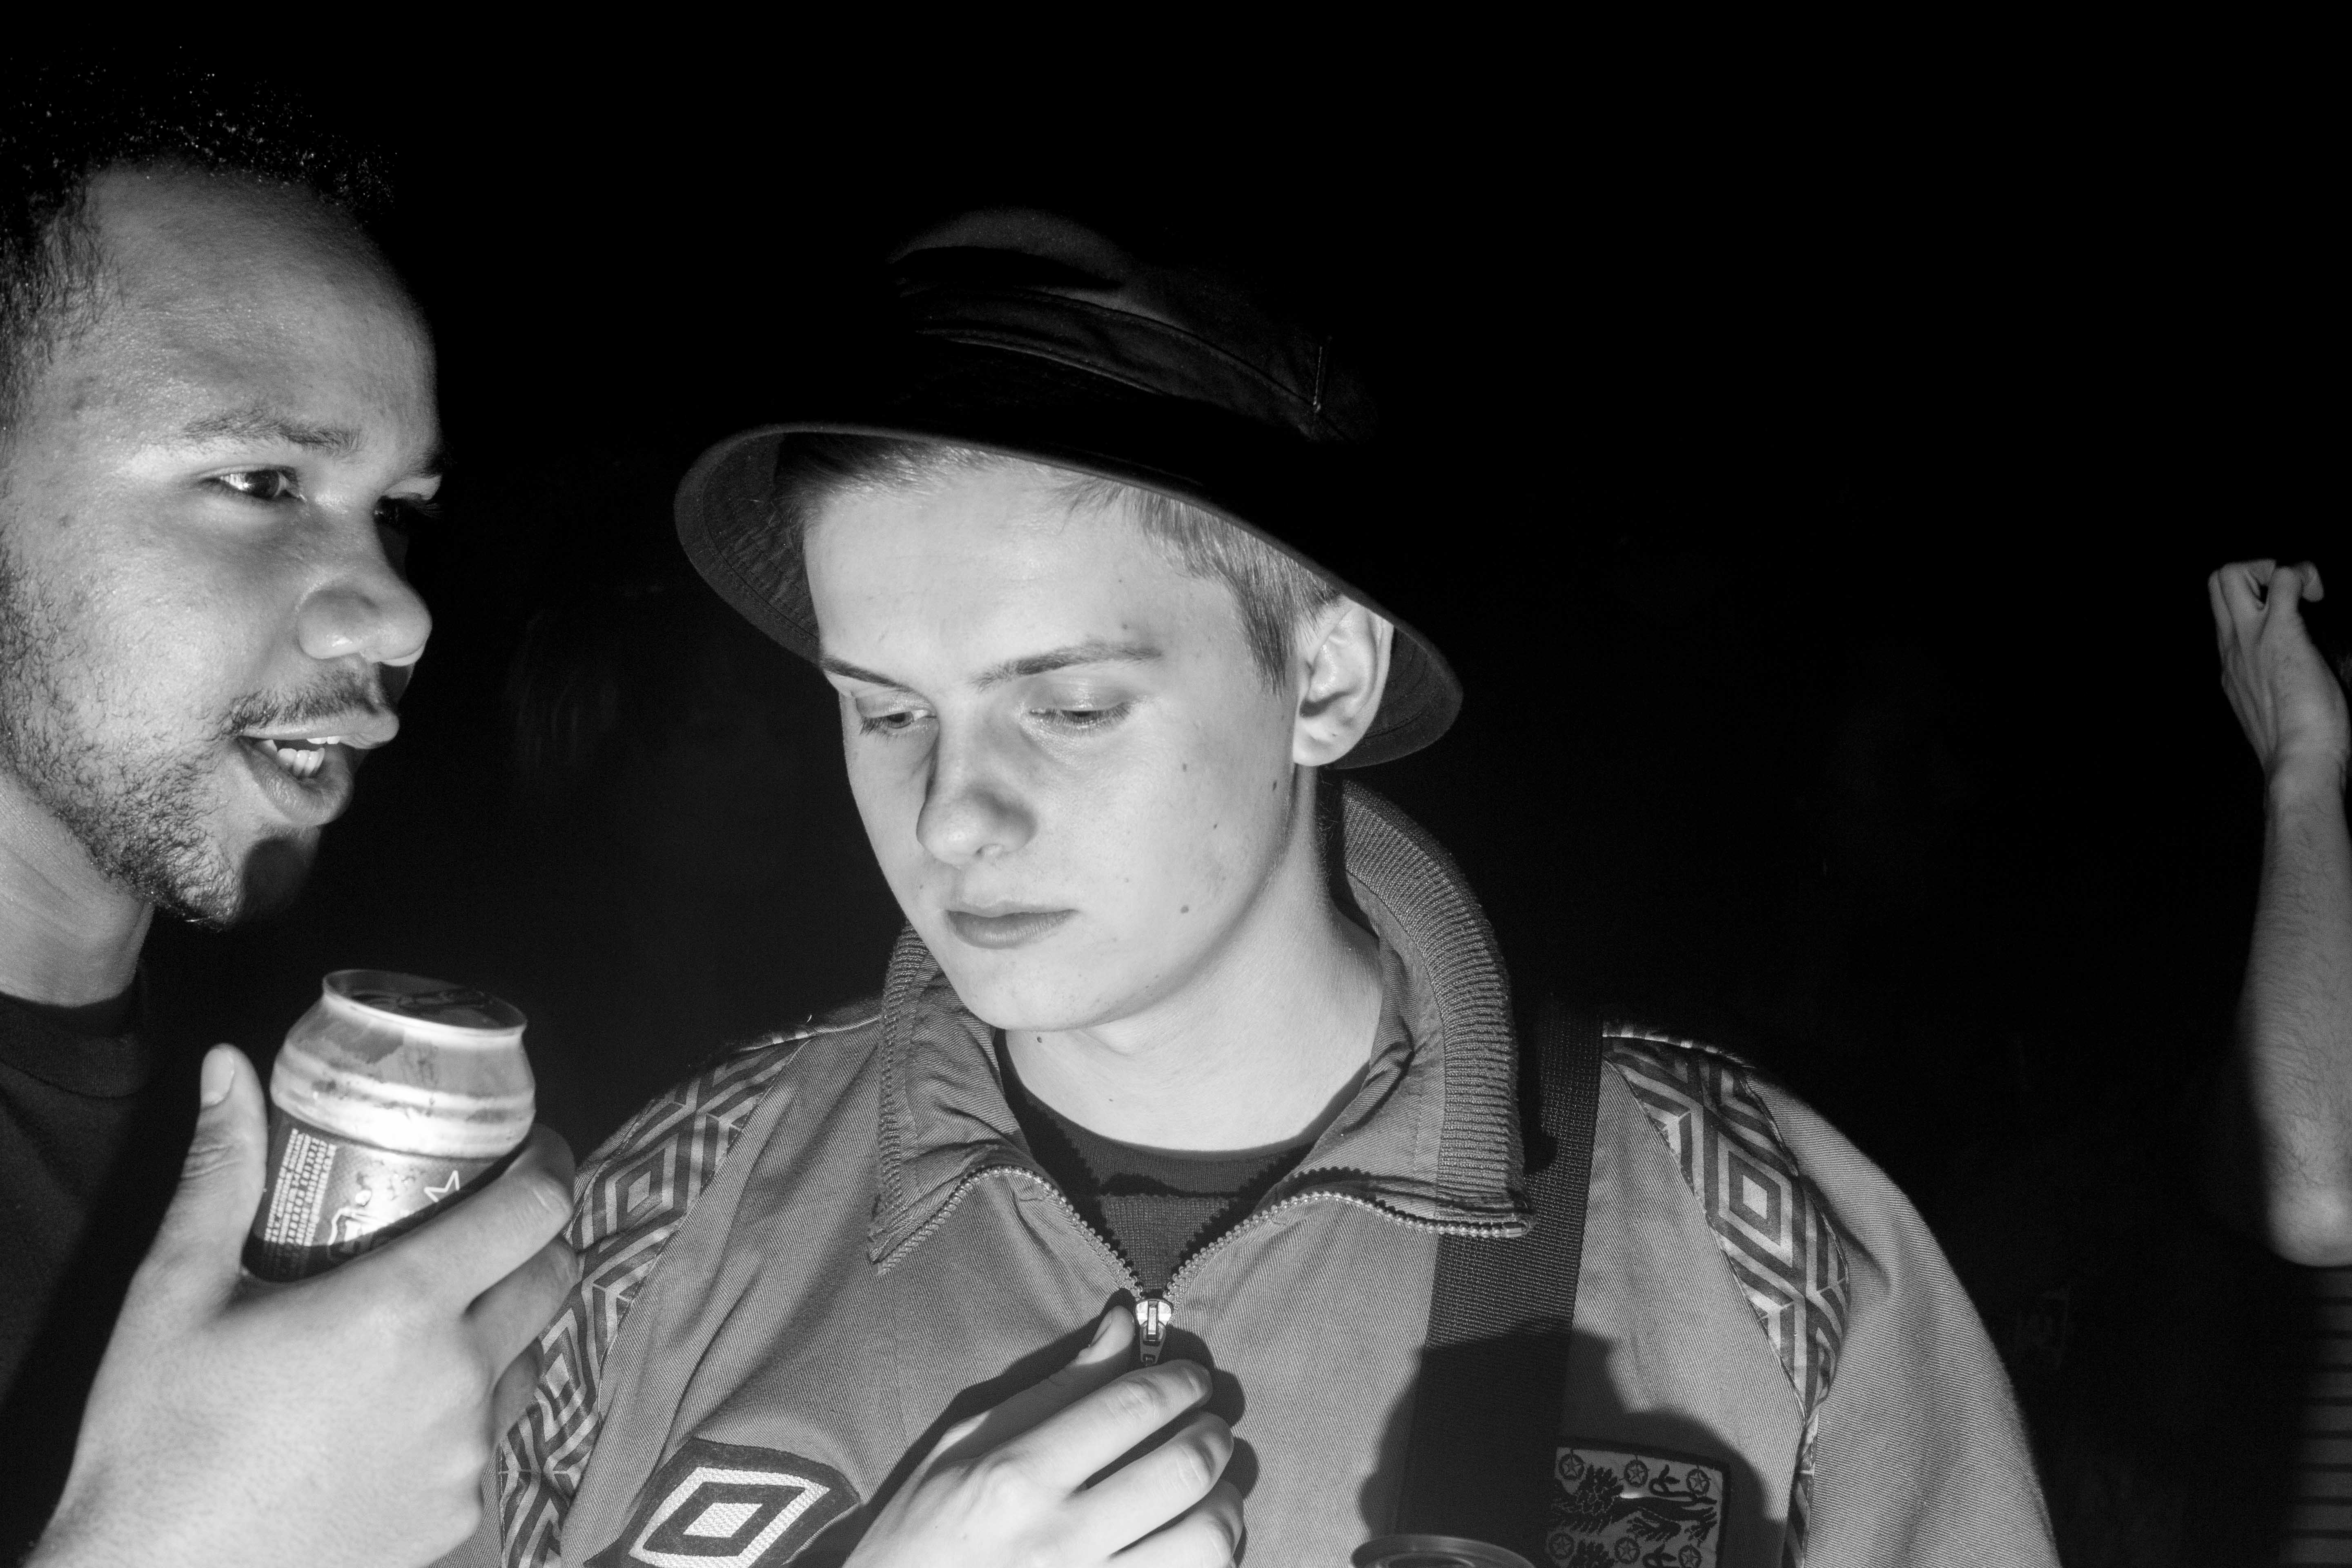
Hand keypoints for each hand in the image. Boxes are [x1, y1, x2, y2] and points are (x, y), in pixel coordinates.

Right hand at [28, 1045, 577, 1567]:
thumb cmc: (158, 1441)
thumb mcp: (176, 1296)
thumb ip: (220, 1174)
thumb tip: (227, 1067)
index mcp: (402, 1309)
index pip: (535, 1208)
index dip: (547, 1162)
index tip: (534, 1145)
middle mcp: (457, 1379)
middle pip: (551, 1280)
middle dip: (533, 1242)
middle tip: (484, 1228)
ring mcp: (466, 1457)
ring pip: (525, 1364)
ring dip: (500, 1332)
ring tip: (435, 1324)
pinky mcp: (459, 1520)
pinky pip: (489, 1444)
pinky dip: (464, 1416)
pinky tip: (403, 1413)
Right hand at [848, 1306, 1242, 1566]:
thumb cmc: (928, 1522)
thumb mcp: (970, 1440)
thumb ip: (1056, 1385)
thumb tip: (1125, 1323)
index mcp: (1019, 1476)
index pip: (1131, 1407)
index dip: (1179, 1381)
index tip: (1190, 1379)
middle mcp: (1061, 1537)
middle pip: (1183, 1469)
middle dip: (1212, 1434)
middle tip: (1207, 1426)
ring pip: (1204, 1541)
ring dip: (1225, 1504)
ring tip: (1210, 1490)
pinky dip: (1211, 1560)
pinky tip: (1191, 1540)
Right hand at [2211, 559, 2350, 796]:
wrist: (2298, 763)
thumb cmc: (2296, 747)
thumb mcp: (2272, 711)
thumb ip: (2272, 685)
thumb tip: (2302, 671)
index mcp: (2230, 665)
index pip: (2222, 612)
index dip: (2254, 598)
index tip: (2287, 616)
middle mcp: (2231, 647)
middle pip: (2214, 583)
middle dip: (2251, 571)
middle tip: (2286, 593)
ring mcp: (2250, 638)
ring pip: (2231, 573)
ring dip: (2268, 569)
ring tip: (2300, 591)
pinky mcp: (2281, 632)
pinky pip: (2284, 577)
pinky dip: (2304, 575)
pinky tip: (2319, 595)